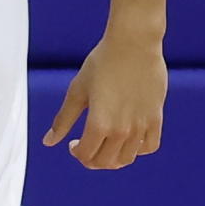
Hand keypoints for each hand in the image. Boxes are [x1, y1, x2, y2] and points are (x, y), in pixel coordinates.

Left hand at [44, 32, 166, 168]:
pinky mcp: (155, 117)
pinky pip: (149, 146)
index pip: (86, 155)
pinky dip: (137, 150)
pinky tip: (127, 139)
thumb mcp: (77, 91)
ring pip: (127, 158)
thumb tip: (48, 142)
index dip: (77, 153)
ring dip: (112, 159)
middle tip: (86, 147)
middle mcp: (122, 130)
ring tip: (105, 145)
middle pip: (106, 162)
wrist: (134, 44)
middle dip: (91, 160)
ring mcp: (141, 125)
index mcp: (99, 124)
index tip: (73, 143)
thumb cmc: (102, 63)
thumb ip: (64, 119)